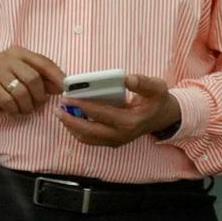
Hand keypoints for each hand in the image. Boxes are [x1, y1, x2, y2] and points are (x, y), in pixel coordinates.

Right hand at [0, 46, 65, 117]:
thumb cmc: (5, 81)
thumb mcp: (23, 75)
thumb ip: (42, 78)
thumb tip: (61, 86)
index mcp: (19, 53)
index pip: (43, 62)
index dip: (56, 76)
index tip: (65, 88)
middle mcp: (7, 59)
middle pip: (33, 79)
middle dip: (40, 95)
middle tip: (39, 103)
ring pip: (21, 92)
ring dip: (27, 105)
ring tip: (26, 109)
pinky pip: (9, 101)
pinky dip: (15, 109)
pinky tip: (14, 110)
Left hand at [59, 70, 180, 149]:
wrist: (164, 117)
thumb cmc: (158, 100)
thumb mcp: (157, 87)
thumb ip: (142, 82)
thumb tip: (126, 78)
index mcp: (130, 122)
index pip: (101, 114)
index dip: (82, 106)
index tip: (68, 98)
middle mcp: (121, 135)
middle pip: (89, 131)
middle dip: (70, 120)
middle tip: (57, 108)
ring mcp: (116, 141)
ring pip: (87, 138)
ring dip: (71, 126)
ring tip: (60, 112)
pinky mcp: (111, 142)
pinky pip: (89, 139)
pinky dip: (77, 130)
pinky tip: (70, 118)